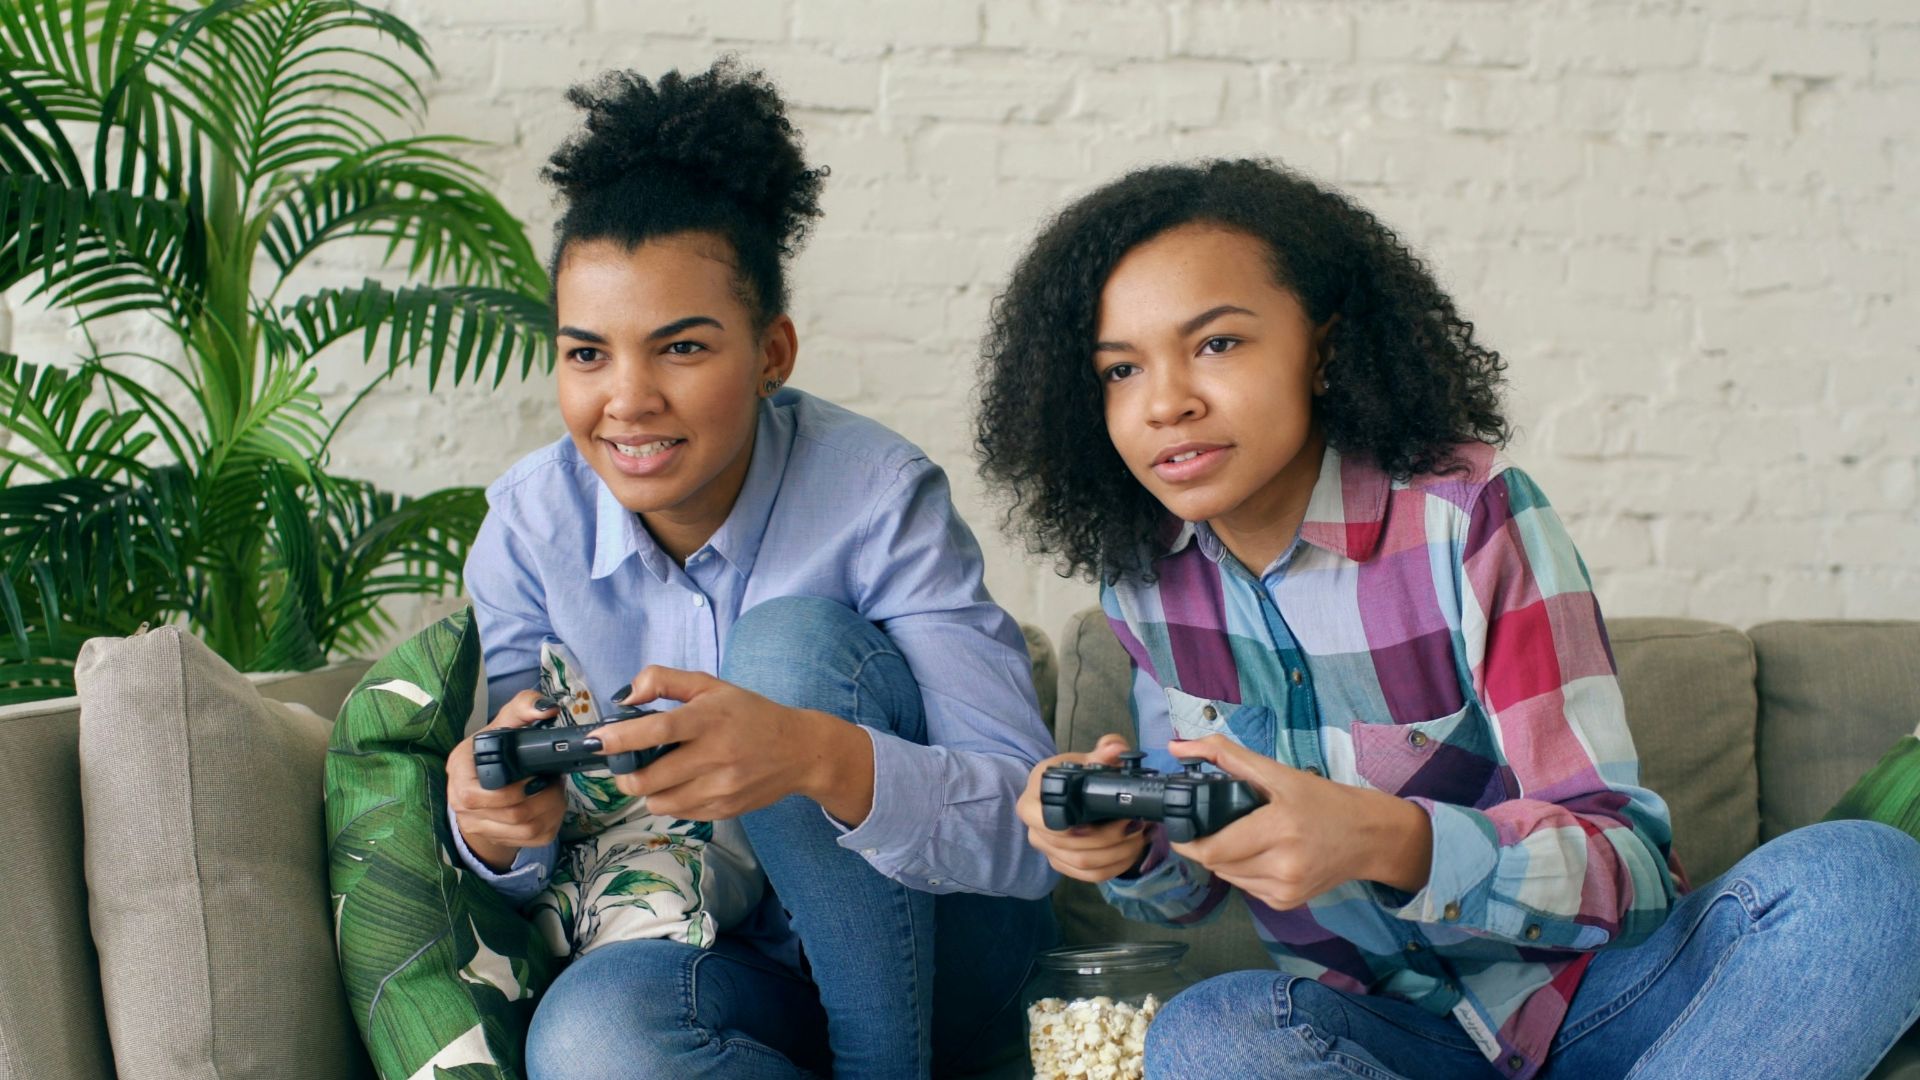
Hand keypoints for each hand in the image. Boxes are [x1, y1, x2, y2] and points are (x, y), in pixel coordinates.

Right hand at [447, 690, 567, 871]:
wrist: (482, 781)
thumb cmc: (493, 748)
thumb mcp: (505, 722)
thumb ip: (524, 707)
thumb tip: (548, 709)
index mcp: (459, 773)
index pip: (479, 796)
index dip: (515, 790)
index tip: (539, 775)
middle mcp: (462, 804)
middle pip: (513, 814)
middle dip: (545, 797)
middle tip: (556, 780)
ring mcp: (480, 826)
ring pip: (526, 830)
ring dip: (552, 809)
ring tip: (557, 790)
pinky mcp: (500, 839)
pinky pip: (533, 840)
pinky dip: (552, 822)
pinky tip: (553, 805)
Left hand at [590, 666, 874, 823]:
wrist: (800, 751)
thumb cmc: (750, 714)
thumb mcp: (712, 686)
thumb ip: (665, 681)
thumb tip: (626, 697)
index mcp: (710, 719)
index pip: (658, 730)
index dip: (621, 738)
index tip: (597, 741)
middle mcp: (715, 755)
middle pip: (649, 778)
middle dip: (624, 774)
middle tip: (624, 764)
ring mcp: (720, 788)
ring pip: (659, 802)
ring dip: (647, 790)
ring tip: (656, 774)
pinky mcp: (724, 810)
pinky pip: (679, 813)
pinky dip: (670, 801)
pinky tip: (682, 784)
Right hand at [1016, 734, 1150, 883]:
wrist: (1060, 793)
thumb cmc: (1069, 776)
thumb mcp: (1082, 760)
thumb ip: (1102, 752)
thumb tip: (1115, 749)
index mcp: (1033, 800)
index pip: (1049, 820)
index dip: (1080, 825)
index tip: (1114, 815)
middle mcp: (1034, 829)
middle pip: (1072, 846)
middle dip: (1111, 839)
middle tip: (1137, 824)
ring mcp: (1048, 850)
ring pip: (1083, 864)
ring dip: (1118, 854)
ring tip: (1140, 836)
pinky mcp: (1062, 864)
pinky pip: (1090, 876)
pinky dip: (1116, 866)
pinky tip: (1132, 851)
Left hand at [1167, 735, 1431, 909]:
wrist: (1367, 837)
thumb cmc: (1323, 801)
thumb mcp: (1277, 772)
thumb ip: (1225, 755)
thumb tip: (1176, 747)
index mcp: (1279, 828)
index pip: (1213, 849)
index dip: (1190, 838)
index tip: (1182, 823)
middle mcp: (1283, 865)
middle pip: (1216, 863)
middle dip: (1207, 844)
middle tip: (1215, 823)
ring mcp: (1285, 889)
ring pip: (1227, 877)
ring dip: (1224, 858)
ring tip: (1243, 836)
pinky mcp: (1287, 902)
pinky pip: (1246, 887)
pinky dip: (1244, 871)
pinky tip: (1261, 854)